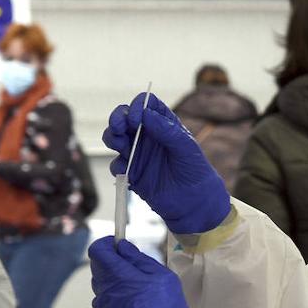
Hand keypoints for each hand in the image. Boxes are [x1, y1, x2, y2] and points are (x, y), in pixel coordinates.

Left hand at [88, 237, 197, 307]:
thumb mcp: (161, 276)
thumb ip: (139, 259)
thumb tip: (123, 247)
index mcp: (117, 275)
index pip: (97, 250)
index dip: (107, 244)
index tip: (119, 246)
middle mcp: (105, 290)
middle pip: (98, 267)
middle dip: (113, 263)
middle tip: (135, 269)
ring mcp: (103, 307)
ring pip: (102, 285)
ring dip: (115, 282)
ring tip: (137, 290)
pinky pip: (106, 302)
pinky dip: (116, 299)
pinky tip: (134, 306)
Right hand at [103, 93, 229, 234]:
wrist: (194, 202)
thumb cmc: (195, 170)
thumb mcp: (186, 147)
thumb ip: (167, 130)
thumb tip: (145, 114)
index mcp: (163, 124)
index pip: (146, 104)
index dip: (137, 106)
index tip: (135, 118)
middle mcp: (147, 136)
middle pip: (124, 118)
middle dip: (116, 119)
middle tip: (118, 128)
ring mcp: (137, 153)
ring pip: (115, 138)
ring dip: (112, 138)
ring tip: (120, 146)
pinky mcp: (132, 173)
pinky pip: (117, 165)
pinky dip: (118, 166)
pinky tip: (127, 171)